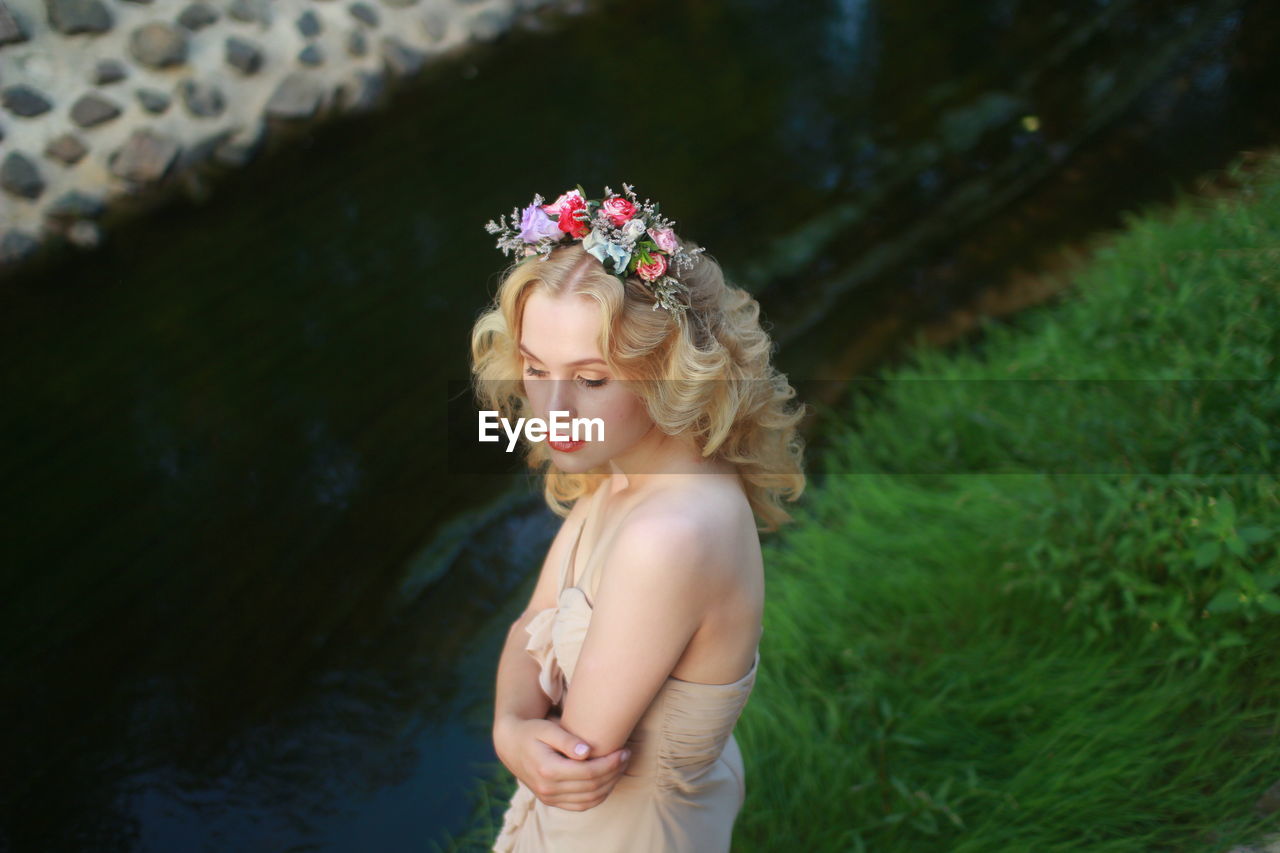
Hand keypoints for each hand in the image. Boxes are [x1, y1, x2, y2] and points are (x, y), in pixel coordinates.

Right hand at [494, 713, 631, 810]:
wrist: (511, 745)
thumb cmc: (531, 731)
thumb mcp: (546, 728)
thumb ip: (566, 739)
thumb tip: (587, 751)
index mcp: (547, 770)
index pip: (589, 773)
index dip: (610, 764)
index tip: (623, 751)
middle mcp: (548, 788)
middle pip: (592, 787)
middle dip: (614, 772)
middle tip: (626, 756)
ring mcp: (549, 798)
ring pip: (589, 799)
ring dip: (610, 785)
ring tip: (620, 767)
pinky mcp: (552, 801)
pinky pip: (581, 806)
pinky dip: (598, 796)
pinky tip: (608, 781)